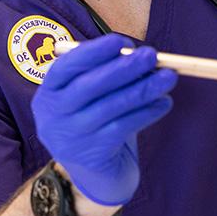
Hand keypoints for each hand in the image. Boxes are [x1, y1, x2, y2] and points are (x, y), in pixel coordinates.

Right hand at [32, 34, 177, 205]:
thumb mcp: (89, 97)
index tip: (121, 41)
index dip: (93, 52)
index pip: (65, 68)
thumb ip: (105, 74)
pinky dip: (147, 113)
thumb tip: (140, 54)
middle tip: (152, 55)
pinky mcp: (93, 156)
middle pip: (88, 86)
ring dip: (143, 89)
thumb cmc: (94, 121)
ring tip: (168, 77)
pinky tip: (163, 102)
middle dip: (123, 68)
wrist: (93, 174)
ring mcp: (71, 139)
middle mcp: (54, 117)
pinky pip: (124, 128)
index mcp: (48, 94)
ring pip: (111, 107)